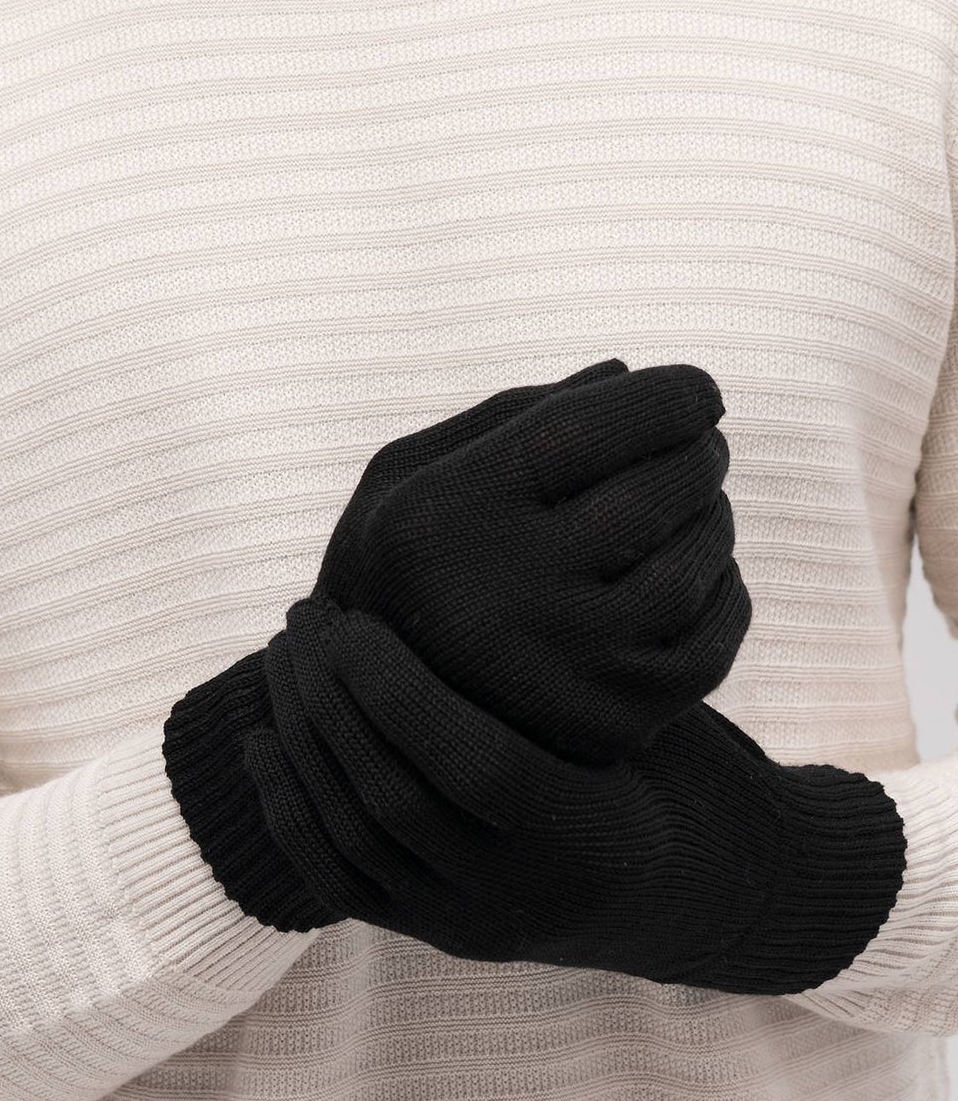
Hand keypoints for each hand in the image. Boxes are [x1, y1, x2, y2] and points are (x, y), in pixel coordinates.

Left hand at [244, 600, 906, 993]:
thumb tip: (450, 568)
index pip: (472, 766)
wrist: (696, 886)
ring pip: (356, 839)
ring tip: (284, 654)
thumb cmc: (672, 758)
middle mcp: (528, 901)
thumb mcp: (641, 703)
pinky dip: (288, 808)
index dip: (397, 689)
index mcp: (596, 836)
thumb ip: (559, 664)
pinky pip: (338, 884)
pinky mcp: (436, 938)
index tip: (352, 617)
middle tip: (304, 614)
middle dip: (331, 699)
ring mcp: (475, 928)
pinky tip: (262, 741)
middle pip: (396, 800)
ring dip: (302, 737)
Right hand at [314, 359, 749, 760]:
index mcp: (444, 519)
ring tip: (694, 501)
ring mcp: (560, 673)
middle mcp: (501, 599)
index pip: (582, 430)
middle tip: (703, 444)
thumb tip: (627, 373)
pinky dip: (722, 591)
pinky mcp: (608, 727)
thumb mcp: (411, 473)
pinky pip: (711, 644)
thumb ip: (510, 415)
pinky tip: (696, 569)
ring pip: (692, 568)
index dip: (662, 400)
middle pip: (651, 496)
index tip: (699, 390)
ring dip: (712, 518)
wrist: (378, 720)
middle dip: (697, 453)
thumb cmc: (403, 565)